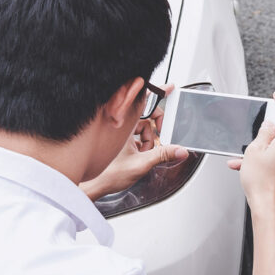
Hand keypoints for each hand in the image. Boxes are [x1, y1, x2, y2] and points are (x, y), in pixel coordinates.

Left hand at [79, 84, 188, 200]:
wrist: (94, 186)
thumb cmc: (107, 174)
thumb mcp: (141, 164)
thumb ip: (163, 155)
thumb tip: (180, 150)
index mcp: (124, 125)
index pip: (144, 102)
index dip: (157, 93)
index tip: (169, 89)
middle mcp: (121, 126)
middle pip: (146, 117)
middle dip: (155, 128)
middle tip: (160, 137)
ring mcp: (120, 133)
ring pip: (143, 129)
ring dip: (148, 140)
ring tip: (144, 153)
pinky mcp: (120, 140)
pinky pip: (137, 136)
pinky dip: (142, 144)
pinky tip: (140, 155)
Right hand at [227, 92, 274, 217]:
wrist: (271, 210)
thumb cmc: (262, 185)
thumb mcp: (254, 152)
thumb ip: (263, 133)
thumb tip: (269, 124)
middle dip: (271, 127)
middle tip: (258, 129)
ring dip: (266, 146)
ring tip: (247, 156)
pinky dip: (270, 157)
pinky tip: (253, 166)